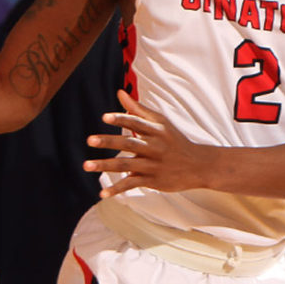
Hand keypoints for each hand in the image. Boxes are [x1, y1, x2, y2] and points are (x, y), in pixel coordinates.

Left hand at [83, 89, 210, 197]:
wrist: (198, 165)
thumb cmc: (175, 140)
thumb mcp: (161, 122)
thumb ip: (138, 109)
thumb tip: (119, 92)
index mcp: (156, 130)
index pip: (136, 123)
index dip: (121, 119)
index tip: (104, 117)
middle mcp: (154, 147)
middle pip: (129, 143)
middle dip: (109, 141)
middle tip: (90, 140)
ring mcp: (153, 165)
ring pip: (126, 165)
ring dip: (105, 165)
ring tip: (86, 165)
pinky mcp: (153, 181)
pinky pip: (132, 184)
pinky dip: (117, 189)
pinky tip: (102, 193)